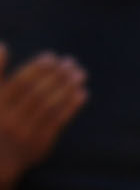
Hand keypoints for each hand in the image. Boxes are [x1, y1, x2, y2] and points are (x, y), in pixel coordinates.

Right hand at [0, 47, 86, 182]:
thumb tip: (3, 46)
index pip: (19, 84)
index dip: (36, 69)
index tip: (51, 56)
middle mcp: (9, 121)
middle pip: (37, 94)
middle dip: (56, 76)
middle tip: (70, 62)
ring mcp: (25, 133)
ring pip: (50, 107)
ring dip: (67, 88)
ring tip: (80, 73)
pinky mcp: (40, 144)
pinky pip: (58, 122)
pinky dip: (71, 106)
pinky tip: (82, 93)